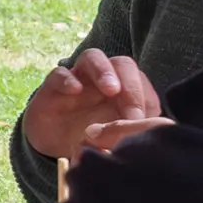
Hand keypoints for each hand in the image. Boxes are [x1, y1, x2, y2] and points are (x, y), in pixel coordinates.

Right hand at [20, 49, 160, 162]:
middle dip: (131, 86)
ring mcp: (78, 79)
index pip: (141, 82)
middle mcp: (103, 79)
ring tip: (111, 89)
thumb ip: (132, 131)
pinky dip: (68, 79)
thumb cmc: (92, 139)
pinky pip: (59, 73)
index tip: (142, 123)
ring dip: (104, 70)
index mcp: (124, 90)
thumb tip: (149, 132)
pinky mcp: (53, 86)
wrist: (56, 145)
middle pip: (123, 65)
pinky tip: (74, 90)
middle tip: (132, 112)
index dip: (145, 99)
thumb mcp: (116, 138)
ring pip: (93, 57)